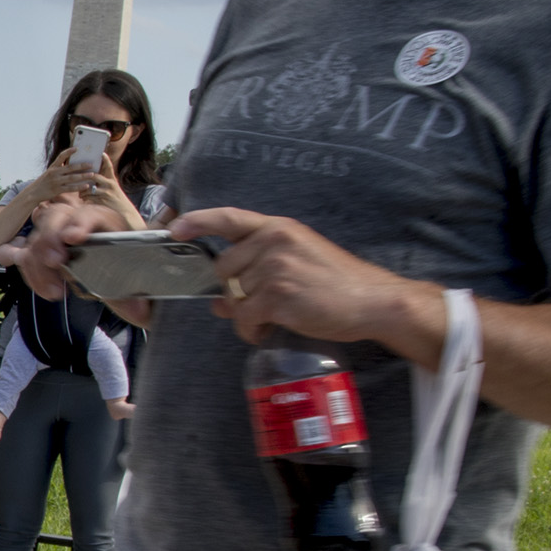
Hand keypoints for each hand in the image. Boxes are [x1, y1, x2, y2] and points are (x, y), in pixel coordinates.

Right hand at [12, 194, 131, 300]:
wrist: (119, 271)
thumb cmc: (126, 268)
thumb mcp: (133, 277)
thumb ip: (132, 293)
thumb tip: (138, 312)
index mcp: (104, 220)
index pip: (89, 214)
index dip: (80, 223)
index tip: (73, 238)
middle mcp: (76, 222)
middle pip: (54, 218)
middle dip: (50, 240)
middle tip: (55, 263)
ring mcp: (55, 235)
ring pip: (36, 238)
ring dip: (39, 264)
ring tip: (56, 291)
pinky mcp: (41, 251)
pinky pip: (26, 256)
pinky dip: (31, 273)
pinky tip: (47, 291)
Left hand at [168, 206, 436, 350]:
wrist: (374, 301)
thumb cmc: (337, 284)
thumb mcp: (297, 264)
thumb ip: (257, 273)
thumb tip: (217, 301)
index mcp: (279, 228)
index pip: (229, 218)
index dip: (198, 221)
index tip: (175, 229)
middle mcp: (274, 242)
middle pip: (223, 268)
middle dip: (234, 291)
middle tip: (260, 304)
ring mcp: (276, 267)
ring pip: (234, 297)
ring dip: (247, 315)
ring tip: (274, 319)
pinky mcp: (279, 295)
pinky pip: (245, 319)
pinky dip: (252, 331)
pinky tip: (269, 331)